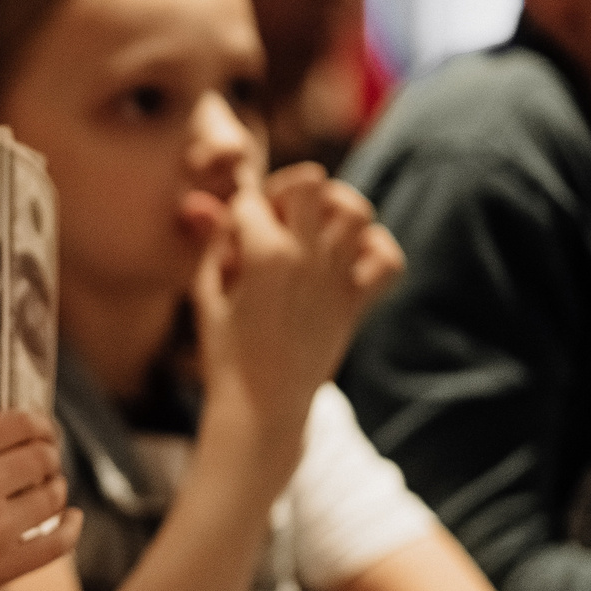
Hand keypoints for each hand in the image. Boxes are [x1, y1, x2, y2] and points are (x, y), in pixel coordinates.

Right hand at [0, 409, 78, 590]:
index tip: (43, 431)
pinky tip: (72, 519)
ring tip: (47, 492)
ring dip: (56, 490)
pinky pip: (59, 540)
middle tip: (45, 464)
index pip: (19, 422)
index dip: (39, 423)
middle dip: (49, 457)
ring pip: (54, 496)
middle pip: (42, 457)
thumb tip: (11, 438)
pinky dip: (72, 526)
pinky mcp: (5, 564)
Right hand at [185, 163, 401, 471]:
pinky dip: (374, 249)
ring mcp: (336, 279)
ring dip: (333, 209)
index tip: (230, 237)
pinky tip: (348, 256)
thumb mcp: (207, 294)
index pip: (251, 199)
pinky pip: (388, 259)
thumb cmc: (225, 353)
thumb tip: (203, 204)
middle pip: (311, 182)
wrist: (262, 407)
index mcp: (264, 255)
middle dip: (288, 190)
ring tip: (313, 227)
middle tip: (276, 217)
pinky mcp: (356, 302)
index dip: (237, 211)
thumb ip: (211, 244)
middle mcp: (307, 259)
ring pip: (356, 210)